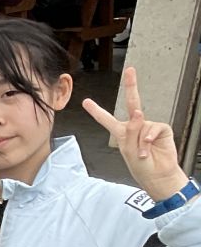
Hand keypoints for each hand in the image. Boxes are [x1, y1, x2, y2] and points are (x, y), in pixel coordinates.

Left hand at [83, 67, 189, 202]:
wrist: (157, 175)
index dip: (96, 111)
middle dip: (131, 86)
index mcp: (121, 133)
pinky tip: (149, 148)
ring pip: (141, 124)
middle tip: (130, 70)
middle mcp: (135, 127)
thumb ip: (131, 131)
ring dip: (140, 141)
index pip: (106, 120)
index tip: (86, 102)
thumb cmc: (141, 166)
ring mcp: (148, 127)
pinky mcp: (161, 129)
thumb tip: (139, 112)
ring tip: (142, 153)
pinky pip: (152, 128)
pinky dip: (148, 140)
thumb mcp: (129, 150)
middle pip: (132, 103)